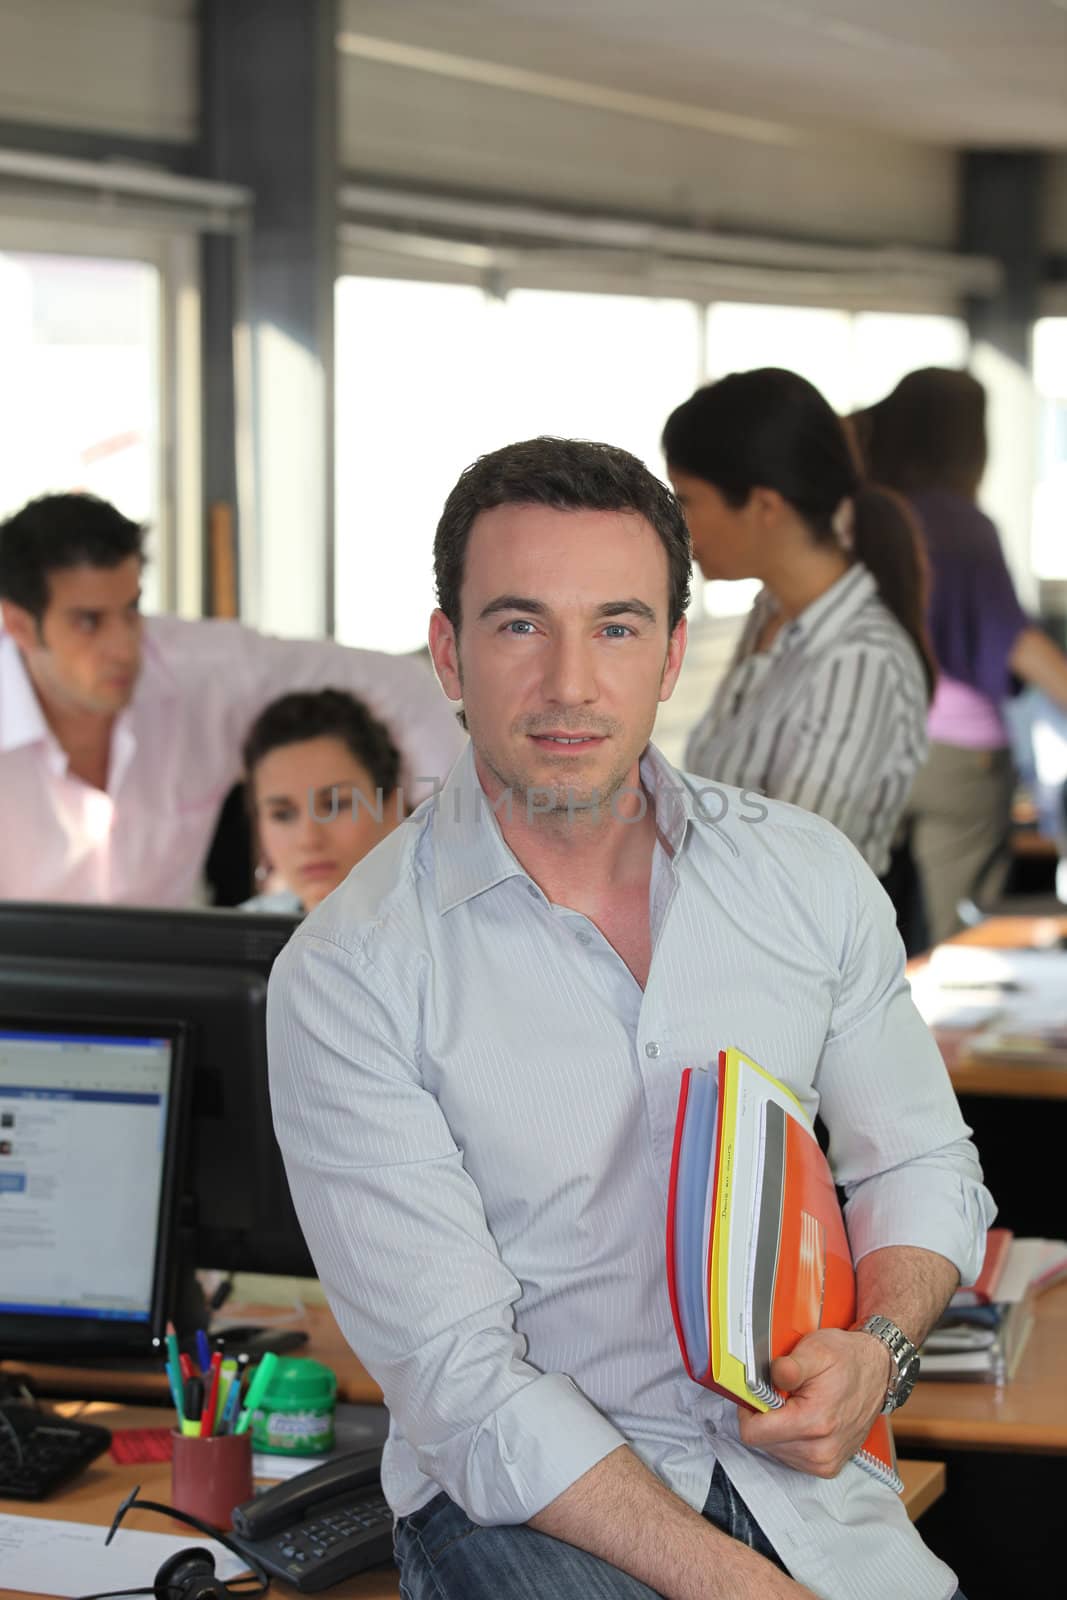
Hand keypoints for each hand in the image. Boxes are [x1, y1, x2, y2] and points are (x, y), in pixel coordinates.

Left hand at [738, 1328, 890, 1477]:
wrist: (878, 1372)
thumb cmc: (847, 1359)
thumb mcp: (816, 1350)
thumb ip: (789, 1366)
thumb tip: (766, 1377)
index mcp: (815, 1423)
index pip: (755, 1434)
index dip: (748, 1410)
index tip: (757, 1393)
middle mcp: (821, 1451)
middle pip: (763, 1442)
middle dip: (767, 1416)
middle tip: (783, 1393)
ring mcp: (825, 1463)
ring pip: (775, 1450)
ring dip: (778, 1427)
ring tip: (797, 1403)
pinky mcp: (828, 1467)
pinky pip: (791, 1456)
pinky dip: (790, 1437)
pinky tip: (804, 1417)